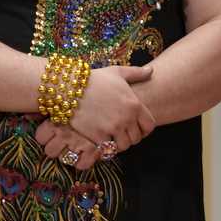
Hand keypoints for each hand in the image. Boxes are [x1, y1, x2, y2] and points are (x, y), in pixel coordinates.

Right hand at [36, 64, 155, 167]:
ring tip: (110, 138)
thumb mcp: (117, 72)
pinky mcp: (98, 137)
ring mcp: (113, 128)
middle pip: (136, 138)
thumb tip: (151, 71)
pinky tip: (99, 140)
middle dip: (129, 137)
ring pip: (123, 146)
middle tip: (120, 134)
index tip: (135, 128)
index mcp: (134, 105)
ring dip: (118, 144)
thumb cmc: (94, 79)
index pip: (149, 126)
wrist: (69, 87)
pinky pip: (108, 149)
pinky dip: (105, 147)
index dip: (143, 129)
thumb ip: (136, 73)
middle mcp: (126, 118)